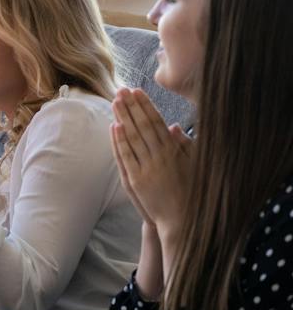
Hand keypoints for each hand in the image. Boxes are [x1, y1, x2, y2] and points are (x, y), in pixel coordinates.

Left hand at [111, 87, 192, 231]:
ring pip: (133, 138)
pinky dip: (119, 141)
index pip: (157, 122)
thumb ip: (184, 145)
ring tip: (115, 101)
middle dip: (132, 106)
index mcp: (174, 151)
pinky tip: (114, 126)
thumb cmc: (192, 191)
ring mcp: (147, 168)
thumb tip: (173, 125)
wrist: (183, 219)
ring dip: (123, 118)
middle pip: (142, 125)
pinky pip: (126, 156)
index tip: (138, 91)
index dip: (146, 105)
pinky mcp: (136, 181)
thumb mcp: (195, 165)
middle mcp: (160, 157)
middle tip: (122, 89)